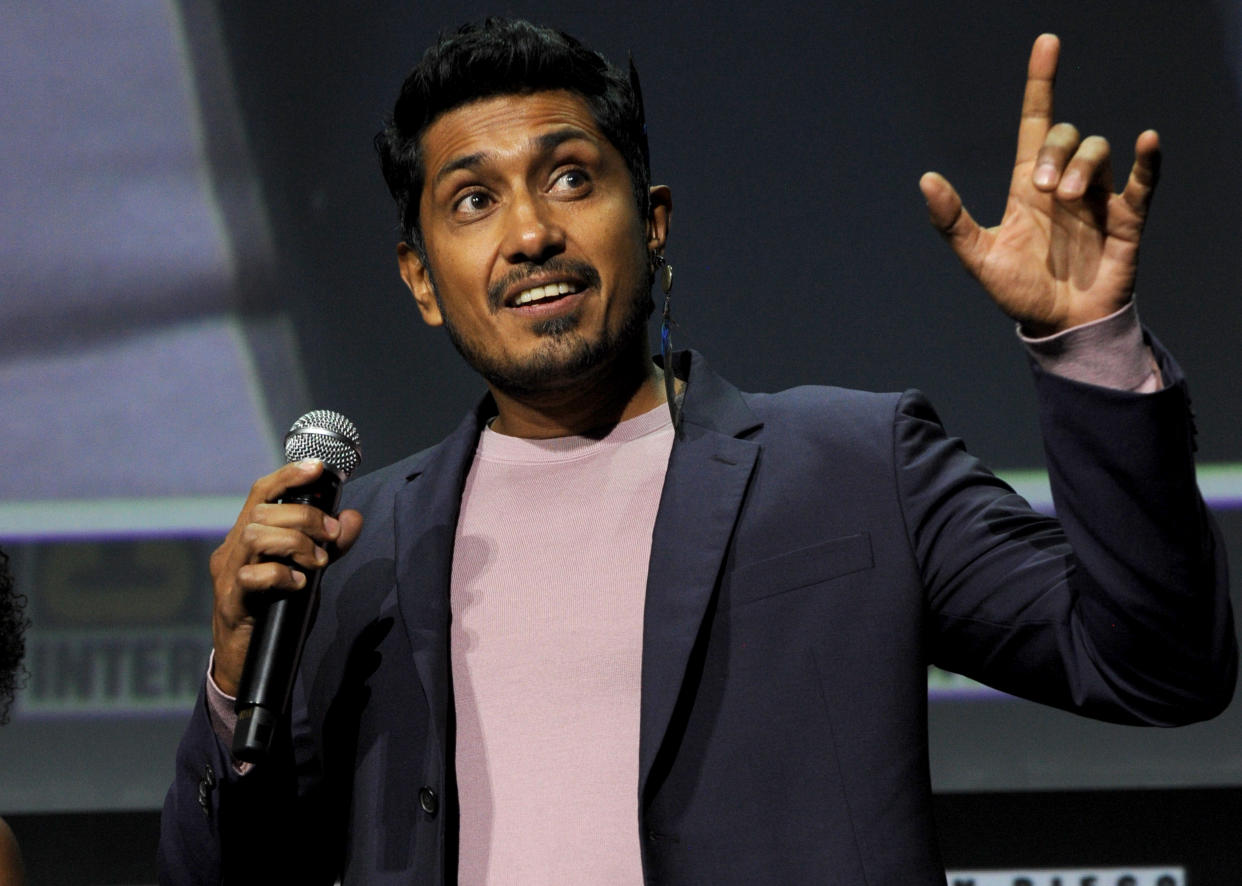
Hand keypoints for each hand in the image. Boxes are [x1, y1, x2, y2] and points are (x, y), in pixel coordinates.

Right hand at [209, 460, 363, 696]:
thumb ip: (330, 545)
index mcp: (249, 535)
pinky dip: (281, 575)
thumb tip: (352, 517)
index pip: (262, 492)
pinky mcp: (231, 601)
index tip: (317, 467)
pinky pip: (252, 576)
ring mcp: (228, 574)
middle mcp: (233, 548)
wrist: (246, 659)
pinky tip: (298, 584)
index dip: (288, 474)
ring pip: (255, 535)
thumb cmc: (275, 608)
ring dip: (295, 543)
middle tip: (330, 537)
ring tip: (316, 562)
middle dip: (304, 518)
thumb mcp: (308, 570)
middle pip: (263, 511)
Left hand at [919, 34, 1160, 335]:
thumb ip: (952, 222)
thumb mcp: (978, 258)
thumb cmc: (1019, 293)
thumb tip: (927, 179)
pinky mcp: (1126, 218)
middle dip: (1055, 153)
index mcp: (1027, 185)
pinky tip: (1146, 142)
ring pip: (1097, 150)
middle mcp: (1063, 183)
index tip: (1046, 43)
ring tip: (1068, 199)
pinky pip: (1143, 181)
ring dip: (1082, 166)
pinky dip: (1147, 160)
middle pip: (1065, 135)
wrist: (1058, 328)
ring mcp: (1097, 198)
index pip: (1035, 121)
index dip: (1041, 82)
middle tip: (1044, 192)